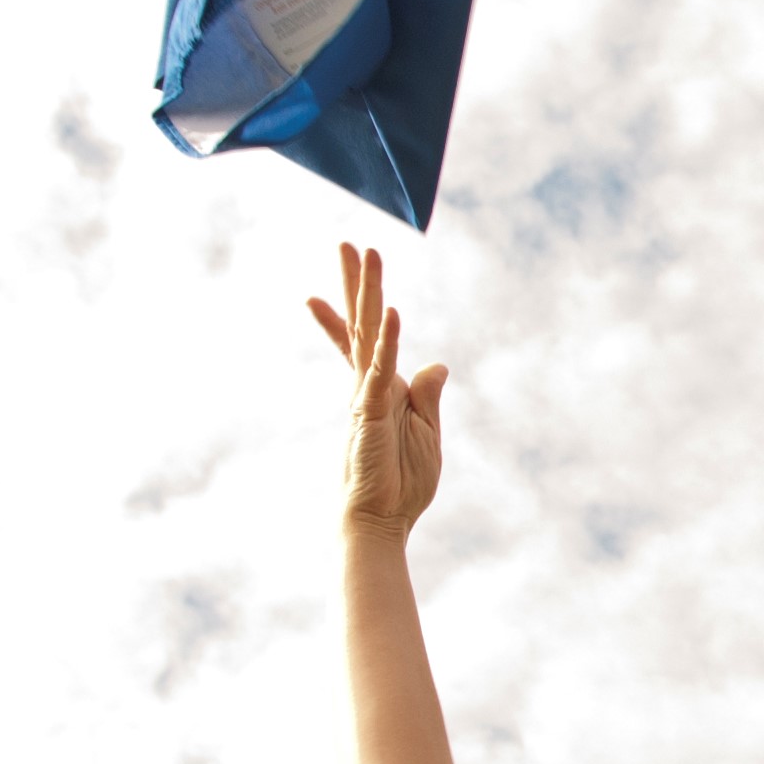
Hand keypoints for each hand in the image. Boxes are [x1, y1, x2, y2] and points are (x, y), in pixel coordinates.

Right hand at [308, 244, 447, 540]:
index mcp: (382, 388)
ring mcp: (367, 394)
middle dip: (356, 283)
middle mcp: (369, 384)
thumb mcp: (426, 432)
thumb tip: (437, 364)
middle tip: (346, 244)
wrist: (380, 519)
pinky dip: (390, 340)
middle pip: (361, 323)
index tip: (326, 286)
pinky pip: (382, 368)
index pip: (364, 341)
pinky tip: (394, 311)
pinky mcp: (372, 411)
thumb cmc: (402, 484)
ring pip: (368, 333)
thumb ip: (427, 395)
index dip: (348, 311)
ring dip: (368, 292)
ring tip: (363, 253)